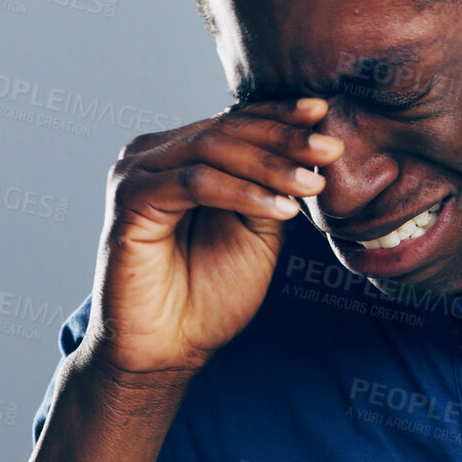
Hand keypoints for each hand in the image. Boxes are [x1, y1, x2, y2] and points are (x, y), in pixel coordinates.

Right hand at [78, 96, 340, 377]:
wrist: (166, 349)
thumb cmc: (209, 294)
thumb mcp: (257, 231)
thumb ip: (271, 187)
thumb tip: (310, 148)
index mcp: (181, 153)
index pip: (236, 122)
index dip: (281, 116)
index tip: (326, 113)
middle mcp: (153, 154)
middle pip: (226, 129)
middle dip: (284, 138)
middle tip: (332, 149)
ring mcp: (137, 173)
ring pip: (213, 149)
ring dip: (270, 166)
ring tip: (312, 185)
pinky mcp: (130, 200)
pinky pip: (195, 183)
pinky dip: (242, 192)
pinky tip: (281, 209)